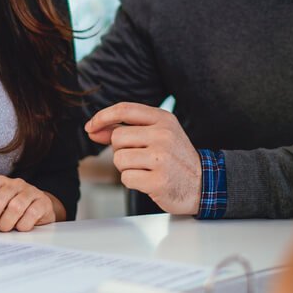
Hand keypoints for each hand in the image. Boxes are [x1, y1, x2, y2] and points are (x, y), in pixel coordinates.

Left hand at [0, 176, 59, 234]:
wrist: (37, 210)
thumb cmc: (7, 212)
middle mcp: (13, 183)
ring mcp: (29, 191)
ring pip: (14, 208)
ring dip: (5, 225)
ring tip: (4, 229)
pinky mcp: (42, 201)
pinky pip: (31, 214)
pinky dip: (22, 226)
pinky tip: (20, 228)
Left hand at [85, 103, 201, 214]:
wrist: (201, 184)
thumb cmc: (174, 158)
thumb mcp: (157, 135)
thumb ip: (126, 129)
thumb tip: (93, 129)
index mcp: (163, 119)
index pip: (124, 109)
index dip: (102, 116)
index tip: (90, 127)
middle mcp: (163, 135)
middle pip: (117, 138)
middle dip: (121, 150)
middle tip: (140, 157)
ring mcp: (162, 158)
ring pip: (119, 159)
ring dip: (126, 168)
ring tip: (146, 169)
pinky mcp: (158, 180)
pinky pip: (127, 179)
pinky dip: (133, 182)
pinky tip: (149, 180)